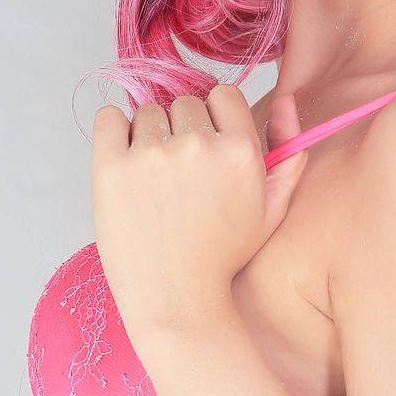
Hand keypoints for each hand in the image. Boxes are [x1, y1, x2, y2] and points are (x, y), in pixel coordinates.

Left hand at [90, 83, 310, 343]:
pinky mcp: (110, 166)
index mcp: (240, 150)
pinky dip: (113, 131)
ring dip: (148, 137)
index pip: (223, 94)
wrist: (176, 301)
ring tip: (153, 182)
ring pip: (146, 112)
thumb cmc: (223, 257)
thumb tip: (286, 102)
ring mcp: (150, 154)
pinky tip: (125, 163)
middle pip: (184, 103)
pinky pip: (107, 118)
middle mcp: (197, 145)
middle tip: (180, 176)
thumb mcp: (271, 210)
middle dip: (182, 131)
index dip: (214, 119)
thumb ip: (287, 153)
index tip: (206, 149)